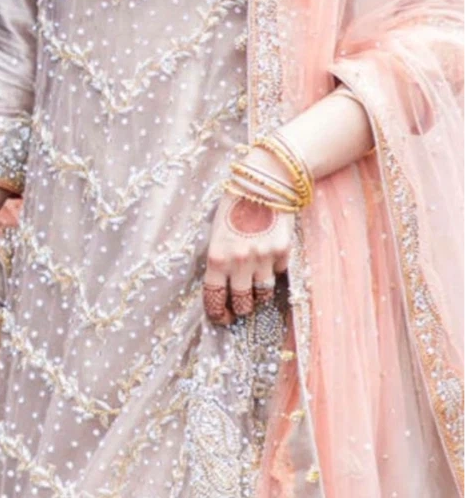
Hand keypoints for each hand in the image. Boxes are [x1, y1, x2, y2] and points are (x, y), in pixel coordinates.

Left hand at [203, 189, 294, 325]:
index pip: (214, 297)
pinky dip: (274, 269)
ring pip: (263, 293)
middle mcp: (239, 261)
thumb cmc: (234, 203)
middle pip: (242, 302)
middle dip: (241, 308)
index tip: (222, 318)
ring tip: (257, 288)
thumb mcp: (217, 231)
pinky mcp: (283, 251)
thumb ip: (219, 258)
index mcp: (217, 257)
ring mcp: (263, 258)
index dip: (218, 312)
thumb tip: (222, 284)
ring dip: (260, 295)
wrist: (264, 179)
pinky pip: (278, 272)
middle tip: (241, 306)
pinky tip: (270, 256)